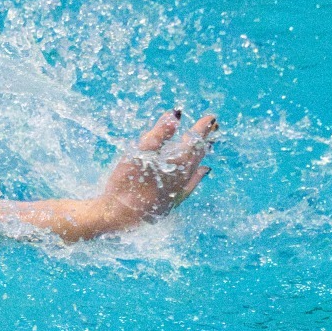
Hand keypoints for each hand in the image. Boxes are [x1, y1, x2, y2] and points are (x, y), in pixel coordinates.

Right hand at [93, 110, 219, 232]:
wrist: (117, 217)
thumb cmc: (126, 183)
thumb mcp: (140, 153)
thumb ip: (159, 133)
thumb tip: (176, 114)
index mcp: (177, 163)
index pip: (194, 141)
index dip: (202, 128)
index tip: (211, 118)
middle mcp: (183, 177)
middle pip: (198, 154)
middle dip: (205, 139)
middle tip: (214, 127)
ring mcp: (179, 191)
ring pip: (196, 168)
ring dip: (201, 155)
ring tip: (208, 145)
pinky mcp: (172, 202)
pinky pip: (192, 185)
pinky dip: (198, 175)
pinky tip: (203, 172)